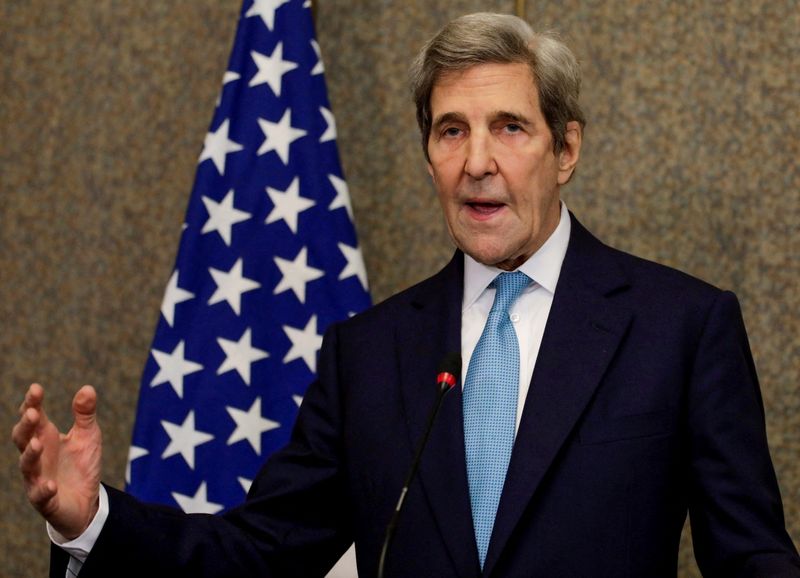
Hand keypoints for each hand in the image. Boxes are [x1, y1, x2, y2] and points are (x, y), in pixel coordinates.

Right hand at [12, 383, 101, 538]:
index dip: (32, 404)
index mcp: (45, 437)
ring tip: (38, 443)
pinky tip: (50, 485)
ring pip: (27, 466)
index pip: (33, 418)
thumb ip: (85, 414)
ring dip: (30, 455)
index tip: (36, 389)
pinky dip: (43, 490)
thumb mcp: (88, 436)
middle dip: (26, 426)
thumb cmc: (81, 465)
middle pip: (23, 439)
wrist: (87, 501)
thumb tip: (87, 388)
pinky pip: (40, 496)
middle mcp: (37, 456)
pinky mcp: (46, 500)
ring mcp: (38, 478)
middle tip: (33, 413)